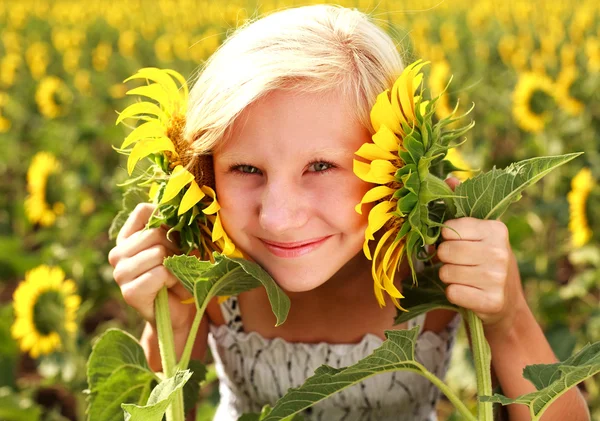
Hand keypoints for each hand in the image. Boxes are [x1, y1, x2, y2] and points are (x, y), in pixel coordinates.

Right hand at [108, 203, 195, 332]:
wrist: (178, 313)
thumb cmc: (179, 274)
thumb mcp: (177, 245)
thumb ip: (173, 225)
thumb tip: (178, 207)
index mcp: (127, 237)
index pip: (143, 211)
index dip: (166, 220)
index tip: (177, 235)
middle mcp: (117, 253)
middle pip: (154, 233)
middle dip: (175, 248)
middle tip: (178, 264)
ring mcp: (120, 274)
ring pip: (158, 252)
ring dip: (175, 265)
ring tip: (173, 276)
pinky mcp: (129, 292)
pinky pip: (160, 273)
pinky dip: (173, 280)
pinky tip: (169, 288)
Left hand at [436, 178, 525, 331]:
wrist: (507, 303)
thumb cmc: (487, 261)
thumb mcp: (480, 233)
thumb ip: (463, 207)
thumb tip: (448, 179)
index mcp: (496, 229)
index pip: (449, 228)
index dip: (446, 238)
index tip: (459, 243)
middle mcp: (500, 252)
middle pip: (445, 251)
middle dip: (445, 259)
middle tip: (461, 263)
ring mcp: (497, 278)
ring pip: (445, 272)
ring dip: (449, 277)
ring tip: (466, 277)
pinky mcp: (491, 302)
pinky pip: (452, 292)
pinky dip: (454, 294)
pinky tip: (469, 292)